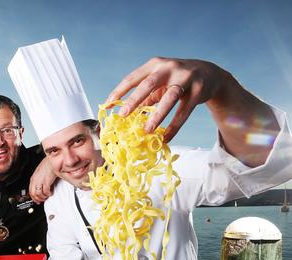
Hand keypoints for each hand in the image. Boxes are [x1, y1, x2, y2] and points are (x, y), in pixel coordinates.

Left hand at [29, 157, 56, 202]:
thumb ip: (38, 180)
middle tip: (43, 200)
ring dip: (43, 197)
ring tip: (47, 196)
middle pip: (34, 194)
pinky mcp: (46, 181)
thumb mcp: (40, 173)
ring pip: (39, 194)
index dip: (34, 198)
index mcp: (33, 178)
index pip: (30, 191)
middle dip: (38, 199)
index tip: (37, 200)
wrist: (52, 159)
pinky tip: (50, 192)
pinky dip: (48, 194)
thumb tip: (40, 188)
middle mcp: (35, 180)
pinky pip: (46, 191)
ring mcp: (40, 180)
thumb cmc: (47, 165)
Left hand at [105, 57, 225, 141]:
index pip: (132, 78)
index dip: (119, 92)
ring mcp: (185, 78)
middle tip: (122, 115)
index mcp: (154, 65)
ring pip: (169, 98)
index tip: (107, 106)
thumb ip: (144, 96)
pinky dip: (175, 125)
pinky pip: (184, 111)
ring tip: (147, 130)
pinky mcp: (199, 90)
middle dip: (134, 100)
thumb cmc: (175, 79)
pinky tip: (167, 137)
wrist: (209, 73)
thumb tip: (124, 115)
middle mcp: (169, 68)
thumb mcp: (159, 83)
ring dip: (157, 115)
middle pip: (148, 84)